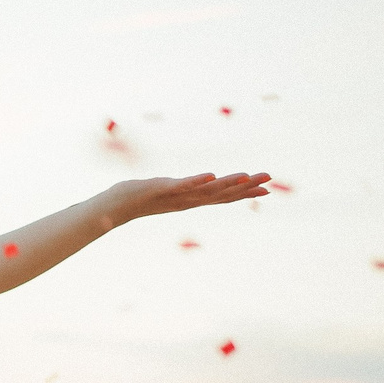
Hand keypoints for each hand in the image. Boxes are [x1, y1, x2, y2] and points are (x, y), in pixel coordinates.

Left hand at [103, 171, 271, 223]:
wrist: (114, 206)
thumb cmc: (139, 198)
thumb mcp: (167, 193)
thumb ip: (182, 190)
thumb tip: (192, 186)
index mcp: (190, 201)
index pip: (222, 198)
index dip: (245, 193)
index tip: (267, 190)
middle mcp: (187, 200)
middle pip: (222, 195)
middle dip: (246, 188)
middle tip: (270, 180)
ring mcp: (176, 196)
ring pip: (207, 191)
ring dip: (228, 184)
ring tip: (248, 176)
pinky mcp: (162, 189)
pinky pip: (182, 186)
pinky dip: (197, 181)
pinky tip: (211, 175)